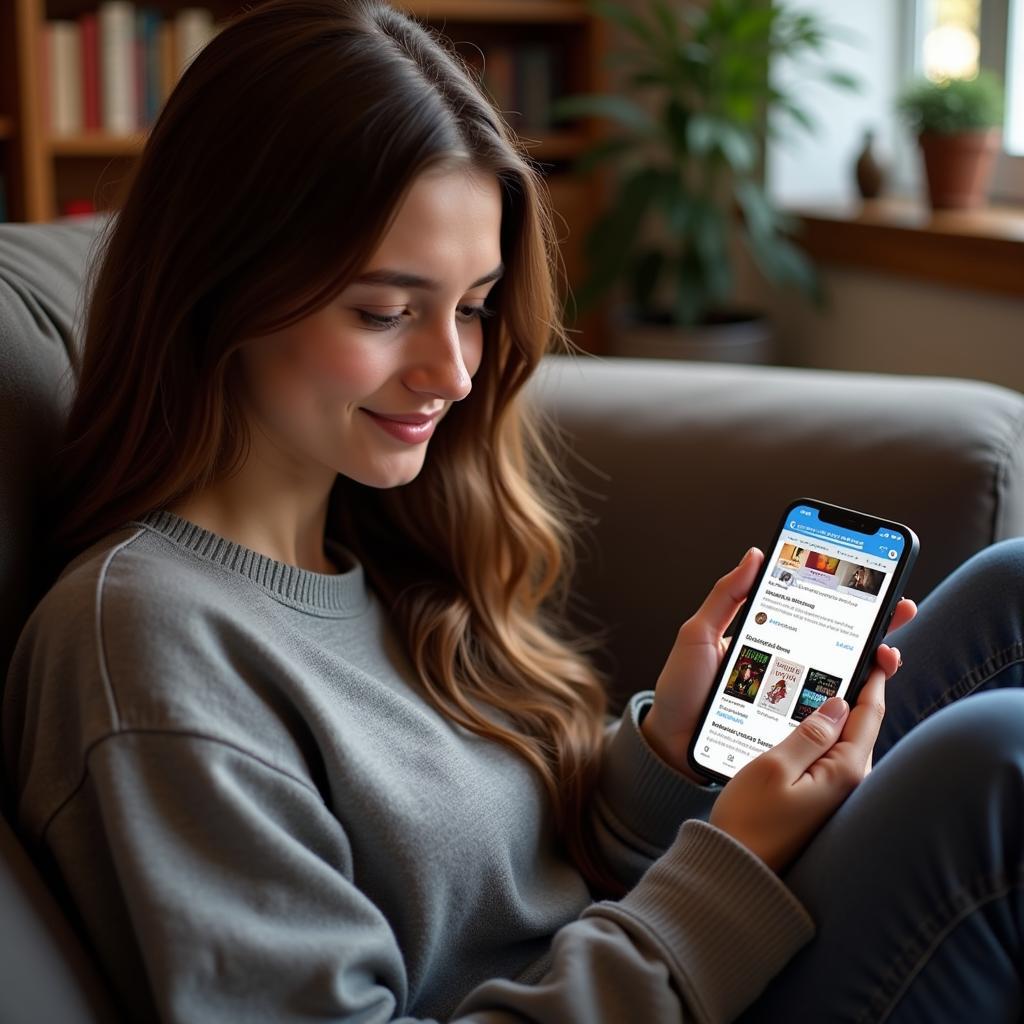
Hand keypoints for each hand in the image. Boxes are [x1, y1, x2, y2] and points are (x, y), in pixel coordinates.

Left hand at [640, 546, 916, 785]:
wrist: (669, 740)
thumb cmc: (683, 687)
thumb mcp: (698, 634)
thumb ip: (726, 596)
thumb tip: (756, 554)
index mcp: (769, 639)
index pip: (815, 615)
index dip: (848, 599)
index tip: (877, 581)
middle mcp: (787, 668)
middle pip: (841, 645)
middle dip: (876, 626)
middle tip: (900, 610)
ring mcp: (792, 700)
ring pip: (843, 682)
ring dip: (872, 666)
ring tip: (886, 652)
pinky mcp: (791, 730)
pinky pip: (827, 718)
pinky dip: (851, 707)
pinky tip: (864, 695)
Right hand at [709, 643, 902, 873]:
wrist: (738, 868)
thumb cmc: (749, 821)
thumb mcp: (773, 766)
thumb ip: (808, 732)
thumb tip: (837, 703)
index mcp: (844, 770)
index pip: (868, 714)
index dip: (874, 678)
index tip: (879, 650)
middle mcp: (850, 782)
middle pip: (863, 724)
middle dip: (863, 689)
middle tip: (860, 655)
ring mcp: (837, 793)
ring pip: (846, 739)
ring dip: (842, 709)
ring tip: (831, 677)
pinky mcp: (822, 799)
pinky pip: (831, 754)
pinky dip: (826, 730)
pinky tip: (810, 718)